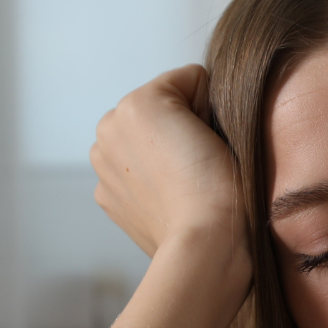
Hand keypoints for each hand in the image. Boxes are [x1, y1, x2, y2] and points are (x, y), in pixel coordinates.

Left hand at [90, 65, 243, 263]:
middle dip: (177, 128)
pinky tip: (168, 199)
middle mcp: (108, 128)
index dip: (208, 108)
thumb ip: (204, 93)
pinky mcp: (106, 197)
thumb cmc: (220, 186)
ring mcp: (103, 166)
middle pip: (157, 112)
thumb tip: (197, 105)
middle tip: (200, 162)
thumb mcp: (224, 117)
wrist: (205, 244)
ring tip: (184, 182)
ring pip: (141, 143)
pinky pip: (130, 174)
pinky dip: (147, 181)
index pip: (187, 83)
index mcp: (135, 103)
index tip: (215, 140)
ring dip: (159, 154)